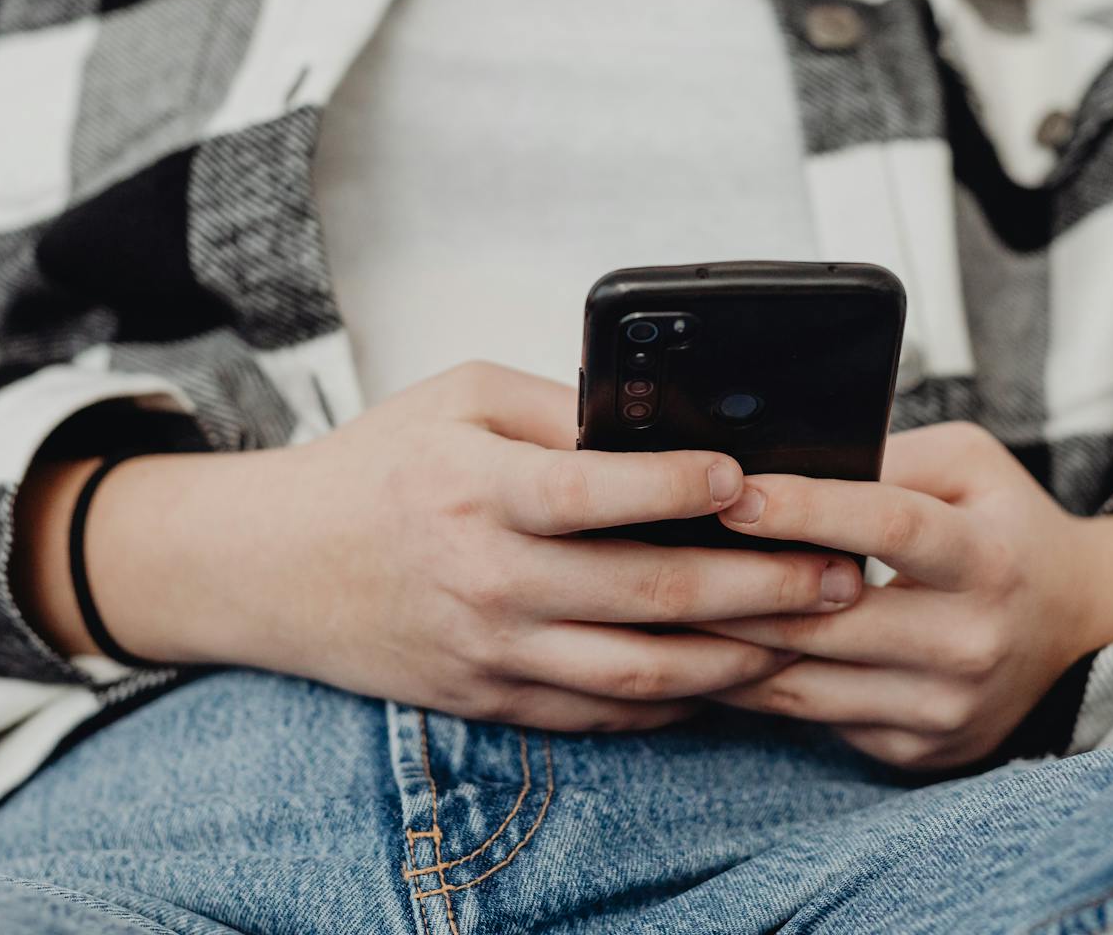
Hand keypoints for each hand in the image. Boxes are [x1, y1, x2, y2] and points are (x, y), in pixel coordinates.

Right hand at [31, 362, 866, 733]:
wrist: (276, 567)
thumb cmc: (377, 467)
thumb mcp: (461, 397)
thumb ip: (563, 410)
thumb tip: (663, 422)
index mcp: (479, 490)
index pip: (594, 491)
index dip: (679, 486)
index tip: (751, 477)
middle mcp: (488, 580)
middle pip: (648, 594)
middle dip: (759, 584)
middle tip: (835, 571)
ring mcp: (494, 651)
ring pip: (642, 672)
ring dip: (739, 656)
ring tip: (807, 630)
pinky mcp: (495, 698)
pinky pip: (605, 714)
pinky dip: (677, 701)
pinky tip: (732, 673)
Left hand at [696, 423, 1112, 769]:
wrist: (1081, 630)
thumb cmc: (1006, 527)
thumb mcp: (971, 465)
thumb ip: (890, 456)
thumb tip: (786, 458)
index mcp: (987, 557)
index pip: (887, 528)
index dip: (806, 508)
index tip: (733, 492)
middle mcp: (970, 642)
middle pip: (827, 618)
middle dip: (734, 586)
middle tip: (656, 554)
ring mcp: (943, 709)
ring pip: (805, 680)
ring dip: (725, 645)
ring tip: (660, 607)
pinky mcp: (916, 749)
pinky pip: (813, 717)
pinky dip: (754, 685)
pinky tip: (706, 652)